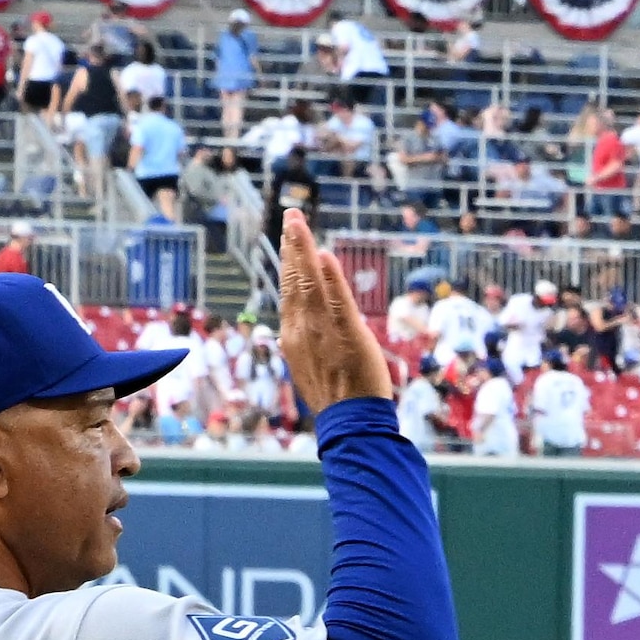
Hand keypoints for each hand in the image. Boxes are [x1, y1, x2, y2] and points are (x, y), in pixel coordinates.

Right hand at [270, 202, 393, 407]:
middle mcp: (302, 329)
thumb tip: (300, 325)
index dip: (290, 262)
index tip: (290, 238)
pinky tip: (324, 255)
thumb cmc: (336, 399)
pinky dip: (329, 278)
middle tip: (291, 216)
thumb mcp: (313, 365)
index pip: (291, 291)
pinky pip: (336, 302)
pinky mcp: (346, 336)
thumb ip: (308, 340)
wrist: (349, 424)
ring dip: (304, 251)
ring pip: (310, 284)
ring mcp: (322, 331)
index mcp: (294, 334)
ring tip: (298, 222)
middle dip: (293, 246)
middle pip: (295, 280)